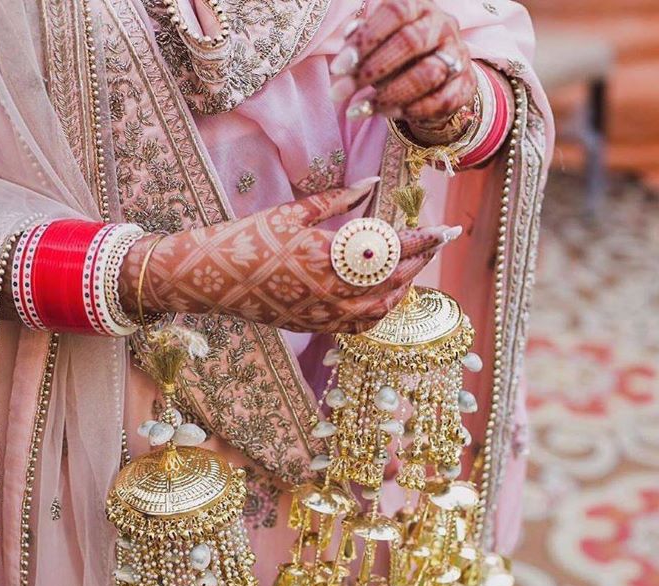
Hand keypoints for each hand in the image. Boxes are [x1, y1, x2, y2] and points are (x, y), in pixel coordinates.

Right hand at [119, 179, 458, 334]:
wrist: (212, 280)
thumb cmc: (249, 238)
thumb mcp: (292, 212)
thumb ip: (336, 200)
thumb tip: (372, 185)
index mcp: (327, 258)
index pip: (390, 250)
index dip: (422, 241)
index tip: (446, 230)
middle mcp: (330, 292)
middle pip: (392, 279)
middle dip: (420, 260)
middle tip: (439, 242)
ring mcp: (323, 314)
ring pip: (381, 308)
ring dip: (403, 288)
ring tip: (414, 267)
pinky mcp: (313, 326)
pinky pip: (359, 325)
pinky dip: (379, 311)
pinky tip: (386, 295)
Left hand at [330, 0, 476, 129]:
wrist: (438, 79)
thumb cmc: (399, 56)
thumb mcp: (378, 43)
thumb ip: (362, 41)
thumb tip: (347, 45)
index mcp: (419, 6)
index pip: (395, 12)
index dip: (366, 39)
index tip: (338, 67)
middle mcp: (442, 26)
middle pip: (410, 42)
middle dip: (371, 70)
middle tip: (342, 92)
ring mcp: (457, 55)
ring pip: (426, 75)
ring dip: (388, 96)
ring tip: (360, 109)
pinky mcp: (465, 85)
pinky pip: (440, 101)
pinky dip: (411, 111)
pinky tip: (388, 114)